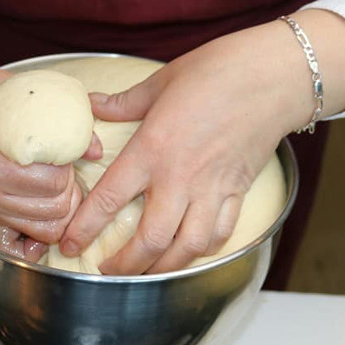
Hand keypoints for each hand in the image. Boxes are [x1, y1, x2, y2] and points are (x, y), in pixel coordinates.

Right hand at [0, 52, 100, 257]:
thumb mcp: (25, 94)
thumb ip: (64, 119)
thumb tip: (94, 150)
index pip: (52, 182)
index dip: (68, 167)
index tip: (63, 152)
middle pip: (53, 208)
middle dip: (68, 189)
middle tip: (64, 167)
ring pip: (44, 226)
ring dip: (58, 205)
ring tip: (54, 180)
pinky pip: (27, 228)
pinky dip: (43, 216)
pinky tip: (43, 195)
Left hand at [59, 9, 344, 274]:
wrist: (276, 74)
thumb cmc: (218, 71)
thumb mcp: (161, 82)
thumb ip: (123, 102)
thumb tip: (95, 104)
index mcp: (152, 150)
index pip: (107, 200)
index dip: (84, 230)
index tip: (69, 245)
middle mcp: (180, 178)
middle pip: (150, 241)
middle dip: (125, 266)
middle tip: (108, 272)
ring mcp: (212, 190)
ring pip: (186, 249)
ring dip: (163, 269)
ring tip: (144, 273)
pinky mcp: (237, 193)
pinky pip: (218, 236)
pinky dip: (200, 251)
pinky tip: (187, 253)